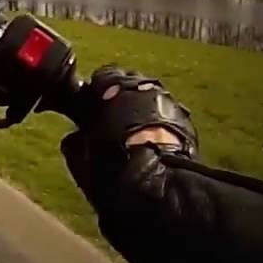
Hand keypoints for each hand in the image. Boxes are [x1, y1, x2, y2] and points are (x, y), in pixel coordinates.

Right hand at [60, 66, 196, 210]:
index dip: (93, 94)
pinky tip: (152, 143)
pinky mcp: (186, 119)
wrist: (159, 184)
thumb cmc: (114, 165)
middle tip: (110, 121)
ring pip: (150, 98)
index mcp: (113, 87)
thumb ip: (75, 140)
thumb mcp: (81, 157)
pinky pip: (166, 114)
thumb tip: (76, 137)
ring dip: (140, 110)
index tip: (88, 112)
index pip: (100, 77)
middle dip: (120, 98)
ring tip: (132, 132)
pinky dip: (157, 123)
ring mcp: (168, 101)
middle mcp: (143, 87)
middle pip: (129, 83)